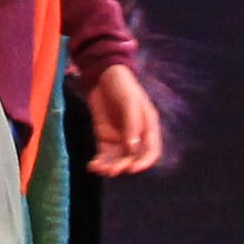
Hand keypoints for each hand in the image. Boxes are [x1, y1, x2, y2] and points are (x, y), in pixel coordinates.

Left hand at [81, 62, 165, 176]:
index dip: (145, 162)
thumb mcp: (130, 102)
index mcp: (148, 127)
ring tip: (99, 168)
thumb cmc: (122, 85)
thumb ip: (132, 125)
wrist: (101, 75)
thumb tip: (131, 149)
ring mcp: (120, 138)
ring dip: (110, 167)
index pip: (151, 151)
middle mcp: (136, 136)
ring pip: (117, 160)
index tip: (133, 169)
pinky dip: (99, 163)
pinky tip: (92, 166)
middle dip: (123, 165)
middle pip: (133, 159)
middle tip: (112, 168)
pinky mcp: (105, 138)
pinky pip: (104, 156)